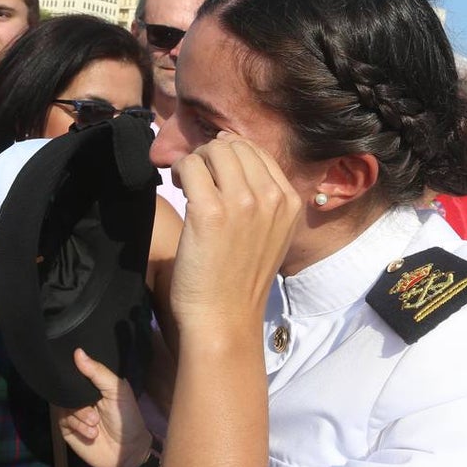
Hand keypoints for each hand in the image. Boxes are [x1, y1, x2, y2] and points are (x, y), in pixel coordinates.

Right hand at [57, 348, 152, 466]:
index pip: (76, 370)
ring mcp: (73, 412)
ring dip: (81, 415)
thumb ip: (98, 372)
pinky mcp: (68, 428)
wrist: (127, 452)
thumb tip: (78, 352)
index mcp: (93, 384)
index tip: (72, 370)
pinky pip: (64, 420)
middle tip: (94, 410)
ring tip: (96, 424)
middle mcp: (80, 396)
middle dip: (78, 398)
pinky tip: (91, 433)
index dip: (73, 370)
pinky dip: (78, 426)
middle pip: (66, 387)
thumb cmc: (126, 418)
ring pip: (64, 404)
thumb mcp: (116, 391)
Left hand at [170, 133, 298, 328]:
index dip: (230, 155)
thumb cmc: (240, 281)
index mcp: (290, 202)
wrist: (225, 319)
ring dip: (194, 162)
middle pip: (234, 147)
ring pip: (212, 151)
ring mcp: (242, 203)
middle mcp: (270, 198)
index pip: (258, 152)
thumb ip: (263, 199)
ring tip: (185, 183)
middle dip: (210, 156)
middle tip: (195, 177)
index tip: (214, 172)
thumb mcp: (271, 235)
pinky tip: (177, 188)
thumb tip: (231, 153)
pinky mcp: (209, 211)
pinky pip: (189, 166)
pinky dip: (178, 171)